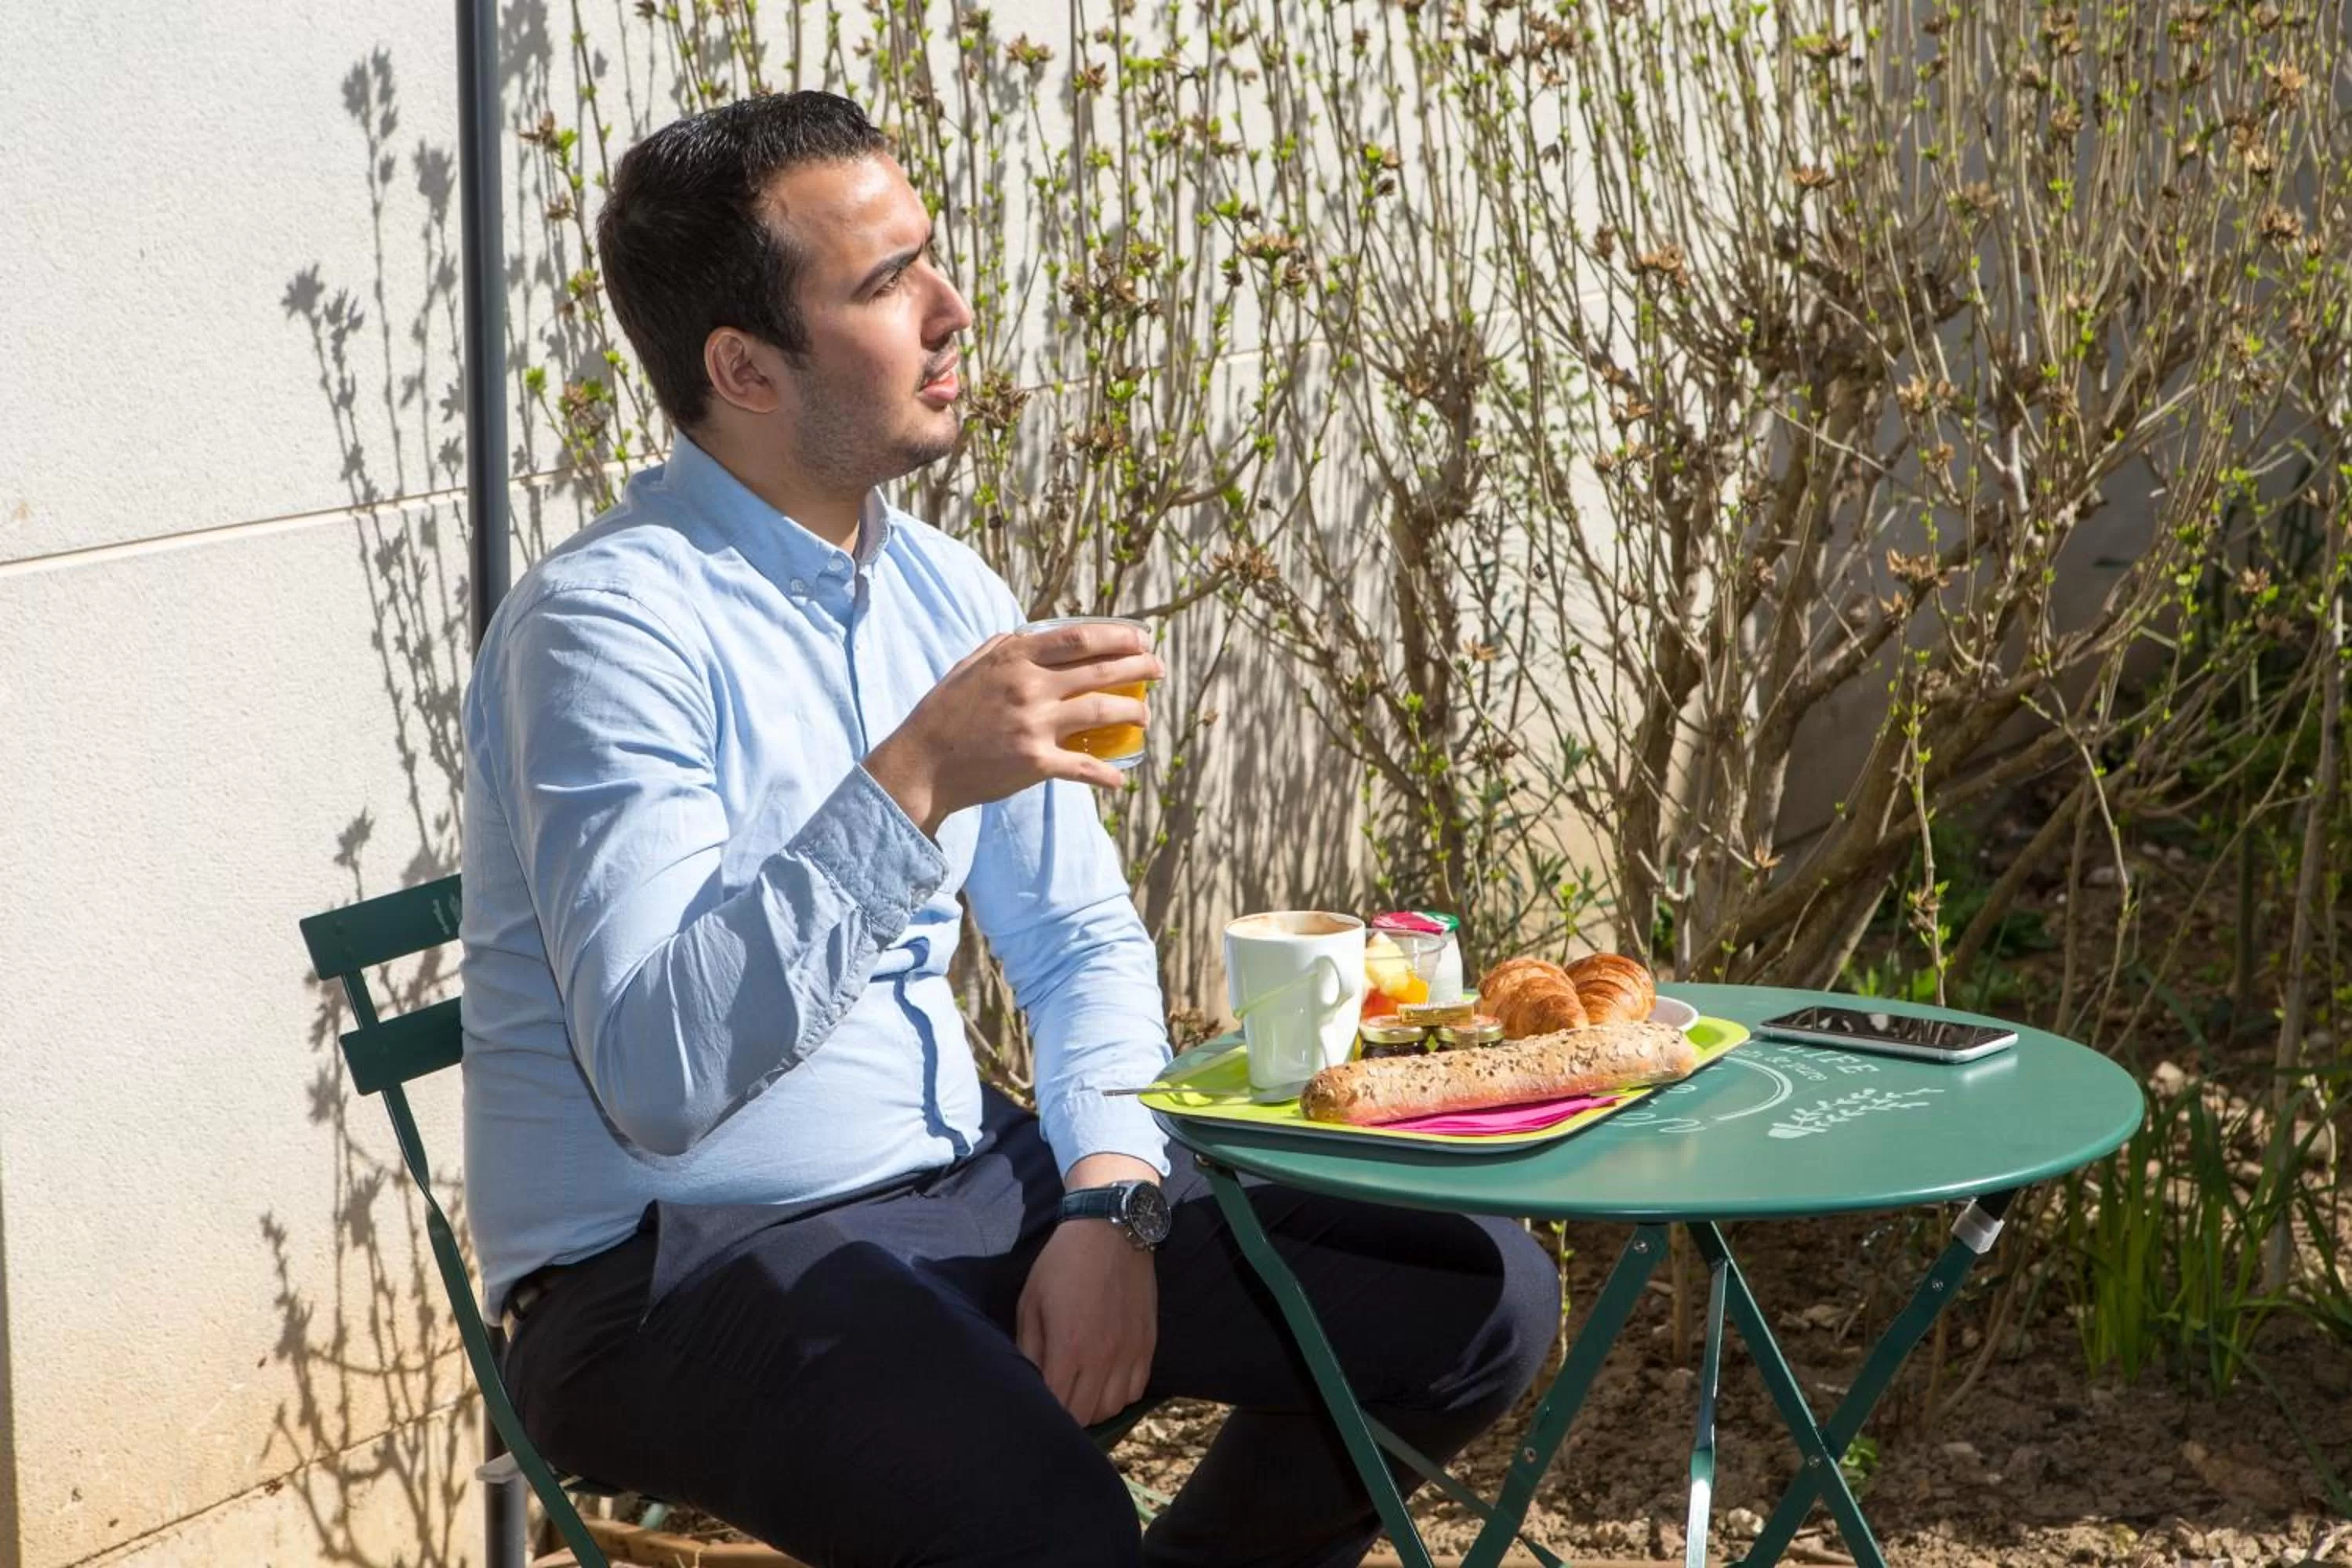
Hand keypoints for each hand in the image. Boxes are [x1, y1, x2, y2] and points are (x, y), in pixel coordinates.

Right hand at [865, 620, 1162, 834]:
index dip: (1118, 637)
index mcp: (1014, 658)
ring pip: (1102, 712)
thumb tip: (1030, 634)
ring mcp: (1034, 725)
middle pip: (1100, 672)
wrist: (922, 765)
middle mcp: (1029, 686)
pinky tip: (1120, 778)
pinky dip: (1106, 774)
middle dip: (1139, 668)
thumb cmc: (943, 713)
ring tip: (1145, 716)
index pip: (1080, 638)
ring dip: (1133, 713)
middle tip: (1159, 670)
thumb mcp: (969, 667)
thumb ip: (1001, 647)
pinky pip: (1083, 766)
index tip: (1141, 639)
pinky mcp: (1035, 763)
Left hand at [1016, 1164, 1160, 1426]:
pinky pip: (1136, 1390)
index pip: (1056, 1405)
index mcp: (1068, 1347)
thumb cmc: (1062, 1264)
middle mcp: (1102, 1357)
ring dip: (1093, 1408)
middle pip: (1084, 1415)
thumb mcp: (1031, 1302)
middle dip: (1065, 1415)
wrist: (1110, 1231)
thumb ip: (1027, 1348)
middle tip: (1055, 1398)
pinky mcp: (1148, 1344)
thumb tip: (1026, 1381)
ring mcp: (1129, 1352)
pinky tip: (1106, 1380)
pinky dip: (1119, 1395)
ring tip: (1080, 1392)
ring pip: (1112, 1408)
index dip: (1043, 1411)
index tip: (1034, 1403)